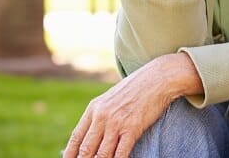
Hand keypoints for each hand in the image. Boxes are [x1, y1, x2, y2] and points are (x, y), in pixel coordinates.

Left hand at [63, 53, 201, 157]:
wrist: (158, 78)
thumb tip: (91, 135)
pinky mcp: (132, 128)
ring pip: (101, 155)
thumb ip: (100, 115)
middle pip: (86, 150)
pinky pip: (120, 154)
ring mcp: (116, 123)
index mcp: (94, 108)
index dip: (70, 155)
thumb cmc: (137, 89)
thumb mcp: (112, 99)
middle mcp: (101, 116)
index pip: (76, 139)